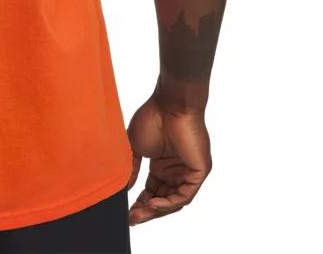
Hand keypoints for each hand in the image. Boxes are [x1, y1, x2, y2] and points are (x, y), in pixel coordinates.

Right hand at [125, 93, 211, 225]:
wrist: (170, 103)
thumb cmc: (152, 117)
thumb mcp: (136, 147)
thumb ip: (132, 169)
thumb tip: (124, 188)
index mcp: (162, 164)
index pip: (152, 190)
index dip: (140, 203)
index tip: (126, 211)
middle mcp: (176, 170)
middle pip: (162, 199)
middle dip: (146, 211)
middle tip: (131, 218)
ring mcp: (188, 172)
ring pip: (173, 200)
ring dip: (156, 210)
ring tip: (138, 214)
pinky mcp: (198, 172)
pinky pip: (185, 195)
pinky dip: (169, 202)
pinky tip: (153, 204)